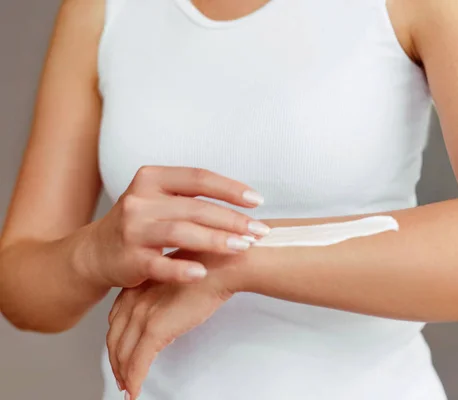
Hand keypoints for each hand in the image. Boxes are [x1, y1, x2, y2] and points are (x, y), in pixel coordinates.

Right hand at [76, 166, 269, 288]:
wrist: (94, 252)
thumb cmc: (140, 223)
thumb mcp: (158, 198)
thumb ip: (192, 196)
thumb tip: (244, 202)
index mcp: (152, 179)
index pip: (198, 178)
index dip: (230, 188)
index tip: (257, 201)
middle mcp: (140, 200)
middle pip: (195, 207)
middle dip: (232, 219)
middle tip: (259, 231)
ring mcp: (132, 229)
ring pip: (180, 232)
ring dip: (216, 240)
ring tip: (243, 247)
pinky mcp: (128, 259)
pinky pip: (159, 265)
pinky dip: (181, 269)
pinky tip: (203, 274)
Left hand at [106, 254, 237, 398]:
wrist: (223, 267)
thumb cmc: (209, 269)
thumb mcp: (176, 278)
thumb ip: (166, 291)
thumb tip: (171, 307)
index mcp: (139, 286)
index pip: (117, 319)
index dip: (116, 340)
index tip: (120, 352)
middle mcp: (135, 300)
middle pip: (115, 339)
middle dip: (116, 361)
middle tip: (121, 376)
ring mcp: (143, 315)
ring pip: (124, 354)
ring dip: (124, 375)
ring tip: (129, 388)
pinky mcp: (156, 329)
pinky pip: (138, 363)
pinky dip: (134, 380)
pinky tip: (135, 391)